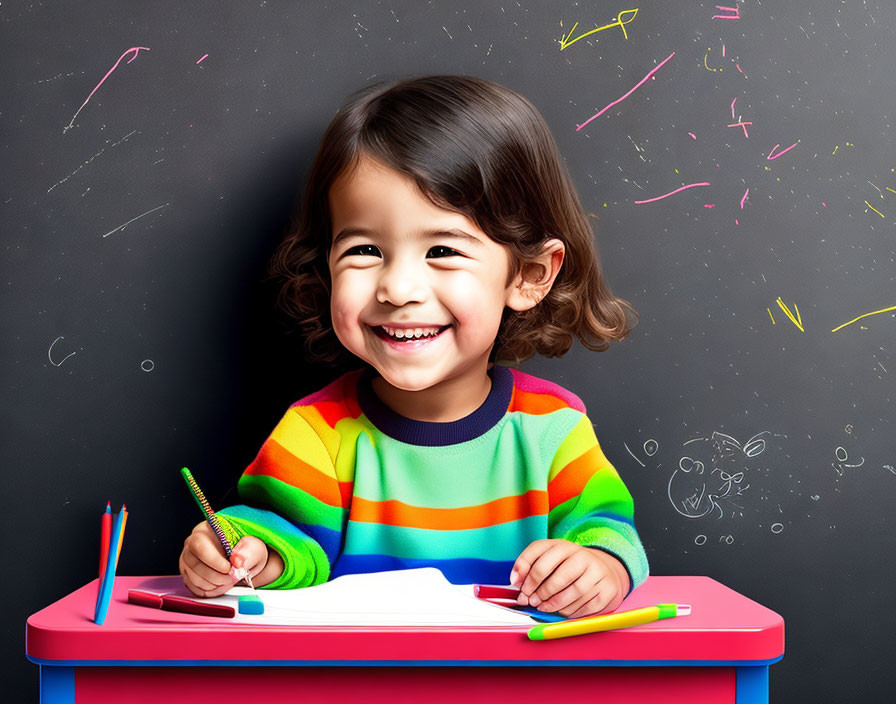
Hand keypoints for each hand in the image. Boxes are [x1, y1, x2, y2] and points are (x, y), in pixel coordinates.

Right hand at [178, 521, 267, 596]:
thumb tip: (239, 562)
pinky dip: (211, 591)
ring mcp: (187, 560)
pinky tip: (223, 585)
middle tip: (233, 577)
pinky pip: (195, 589)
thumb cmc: (246, 549)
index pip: (199, 544)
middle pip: (195, 564)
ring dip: (215, 585)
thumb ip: (249, 551)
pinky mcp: (188, 575)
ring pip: (194, 579)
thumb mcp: (254, 546)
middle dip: (217, 576)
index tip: (229, 568)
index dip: (214, 560)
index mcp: (206, 529)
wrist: (243, 560)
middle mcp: (192, 543)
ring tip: (230, 580)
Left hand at [510, 539, 629, 617]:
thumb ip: (527, 563)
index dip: (529, 581)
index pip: (542, 562)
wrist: (602, 569)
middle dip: (542, 594)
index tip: (522, 592)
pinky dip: (572, 612)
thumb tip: (514, 580)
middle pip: (560, 578)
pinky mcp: (608, 589)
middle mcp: (583, 556)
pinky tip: (563, 610)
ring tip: (545, 608)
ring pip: (574, 593)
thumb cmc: (567, 564)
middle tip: (533, 602)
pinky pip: (587, 606)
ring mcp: (598, 572)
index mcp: (564, 546)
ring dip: (555, 605)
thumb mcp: (546, 556)